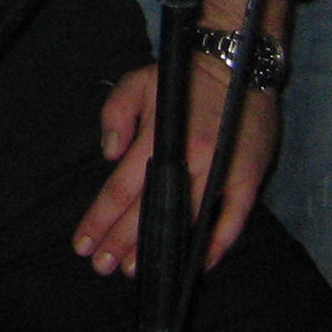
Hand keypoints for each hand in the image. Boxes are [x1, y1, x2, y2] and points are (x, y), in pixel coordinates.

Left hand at [72, 55, 278, 276]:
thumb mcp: (137, 82)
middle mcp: (189, 160)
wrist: (236, 61)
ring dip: (162, 248)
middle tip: (102, 267)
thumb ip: (116, 116)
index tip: (83, 244)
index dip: (100, 219)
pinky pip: (232, 221)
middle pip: (149, 212)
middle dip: (122, 242)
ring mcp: (221, 172)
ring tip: (137, 270)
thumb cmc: (182, 76)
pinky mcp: (248, 179)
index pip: (121, 188)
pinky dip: (216, 245)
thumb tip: (109, 154)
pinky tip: (197, 263)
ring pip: (186, 221)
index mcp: (159, 138)